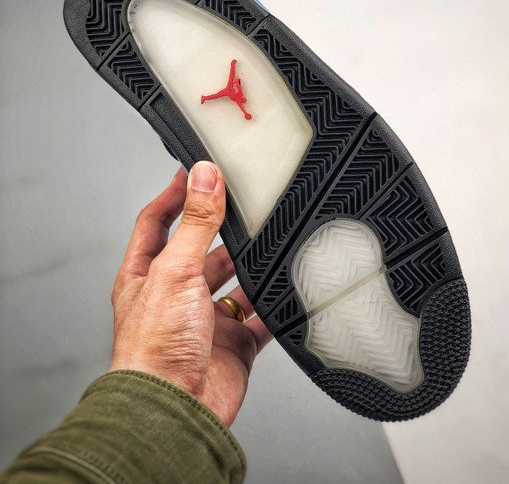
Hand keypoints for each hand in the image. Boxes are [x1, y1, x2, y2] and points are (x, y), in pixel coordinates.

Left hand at [109, 162, 271, 425]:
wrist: (175, 410)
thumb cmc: (154, 348)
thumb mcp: (175, 271)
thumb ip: (196, 223)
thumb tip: (204, 177)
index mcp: (147, 274)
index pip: (158, 222)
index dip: (175, 195)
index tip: (194, 171)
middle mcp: (175, 295)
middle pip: (201, 250)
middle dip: (222, 231)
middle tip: (244, 205)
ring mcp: (205, 320)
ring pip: (234, 283)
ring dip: (250, 268)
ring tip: (270, 243)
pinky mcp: (233, 345)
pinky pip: (260, 318)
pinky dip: (274, 306)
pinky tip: (287, 291)